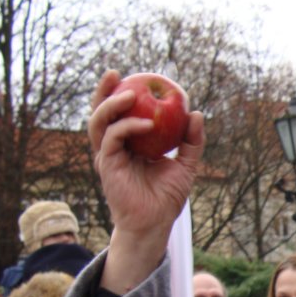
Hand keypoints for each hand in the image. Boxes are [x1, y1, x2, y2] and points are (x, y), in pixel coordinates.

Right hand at [87, 69, 204, 291]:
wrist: (155, 223)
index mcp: (129, 144)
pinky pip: (112, 139)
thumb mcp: (185, 165)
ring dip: (111, 104)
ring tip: (130, 93)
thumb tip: (196, 113)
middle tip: (116, 73)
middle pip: (101, 113)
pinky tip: (145, 124)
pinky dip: (127, 127)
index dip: (122, 93)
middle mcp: (114, 147)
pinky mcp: (106, 166)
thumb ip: (191, 141)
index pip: (120, 113)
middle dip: (104, 91)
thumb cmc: (167, 197)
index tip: (137, 76)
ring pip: (99, 122)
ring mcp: (108, 156)